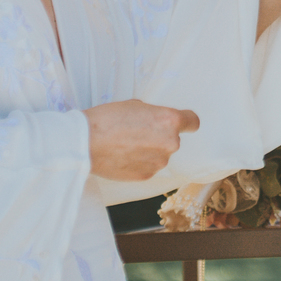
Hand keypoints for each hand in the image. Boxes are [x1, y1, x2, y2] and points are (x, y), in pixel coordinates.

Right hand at [83, 100, 199, 180]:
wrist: (87, 142)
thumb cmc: (108, 119)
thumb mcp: (136, 105)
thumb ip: (154, 115)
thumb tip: (156, 122)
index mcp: (169, 121)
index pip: (193, 122)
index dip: (186, 122)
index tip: (182, 123)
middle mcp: (170, 143)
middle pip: (173, 139)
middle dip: (160, 136)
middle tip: (138, 131)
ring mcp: (159, 162)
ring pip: (160, 154)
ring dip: (149, 150)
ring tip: (126, 144)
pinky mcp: (147, 176)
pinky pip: (148, 166)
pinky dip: (140, 162)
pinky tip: (123, 156)